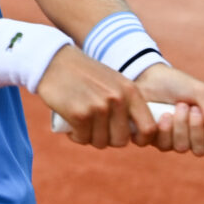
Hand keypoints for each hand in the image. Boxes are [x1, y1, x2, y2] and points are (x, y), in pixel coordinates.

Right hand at [36, 47, 160, 149]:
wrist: (55, 61)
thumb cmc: (85, 75)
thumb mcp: (113, 83)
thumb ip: (126, 104)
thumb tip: (136, 135)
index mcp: (130, 92)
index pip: (148, 129)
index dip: (138, 138)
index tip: (123, 134)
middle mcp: (118, 100)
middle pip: (121, 141)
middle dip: (108, 139)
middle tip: (96, 129)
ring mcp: (99, 108)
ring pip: (100, 142)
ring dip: (90, 137)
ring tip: (82, 124)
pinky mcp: (80, 114)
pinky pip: (82, 139)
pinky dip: (76, 136)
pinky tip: (72, 125)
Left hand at [134, 63, 203, 157]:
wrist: (149, 78)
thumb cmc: (178, 84)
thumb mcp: (201, 92)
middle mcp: (195, 136)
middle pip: (201, 150)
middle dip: (195, 128)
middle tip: (191, 108)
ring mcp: (175, 140)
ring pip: (181, 148)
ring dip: (179, 125)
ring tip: (176, 106)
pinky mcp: (156, 140)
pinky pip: (162, 146)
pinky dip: (163, 128)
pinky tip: (161, 114)